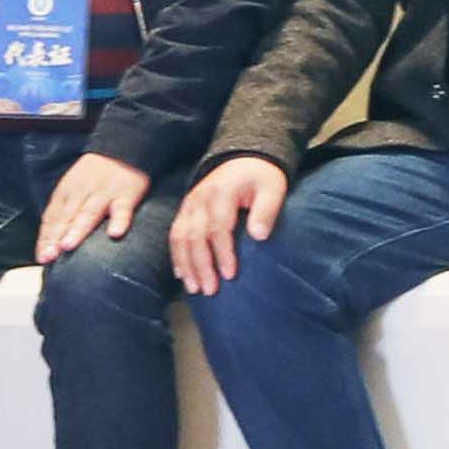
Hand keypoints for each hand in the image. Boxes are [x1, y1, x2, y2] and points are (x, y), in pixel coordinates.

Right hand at [168, 152, 288, 293]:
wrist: (244, 158)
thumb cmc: (261, 177)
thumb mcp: (273, 188)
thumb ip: (266, 210)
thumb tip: (259, 236)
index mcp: (221, 193)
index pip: (218, 229)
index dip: (223, 254)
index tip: (230, 275)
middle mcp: (199, 199)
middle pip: (195, 238)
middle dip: (201, 266)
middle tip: (209, 290)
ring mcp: (188, 204)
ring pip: (180, 238)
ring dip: (186, 265)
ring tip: (194, 288)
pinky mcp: (185, 210)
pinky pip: (174, 234)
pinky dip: (177, 255)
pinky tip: (182, 274)